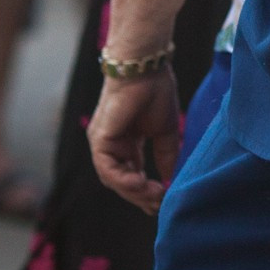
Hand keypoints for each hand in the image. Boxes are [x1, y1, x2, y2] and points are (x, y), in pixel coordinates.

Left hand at [87, 67, 180, 214]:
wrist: (145, 68)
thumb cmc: (156, 91)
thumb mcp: (165, 132)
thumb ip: (166, 157)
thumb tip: (170, 183)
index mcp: (127, 142)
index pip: (133, 175)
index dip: (148, 190)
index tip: (165, 197)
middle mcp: (113, 145)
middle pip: (123, 181)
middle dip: (142, 196)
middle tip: (161, 201)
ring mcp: (104, 142)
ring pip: (114, 180)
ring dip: (134, 191)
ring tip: (155, 193)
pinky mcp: (99, 138)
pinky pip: (107, 169)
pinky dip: (123, 180)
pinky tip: (141, 182)